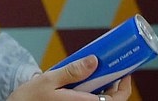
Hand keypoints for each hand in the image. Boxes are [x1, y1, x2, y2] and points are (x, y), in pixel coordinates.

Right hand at [6, 55, 131, 100]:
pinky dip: (93, 93)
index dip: (125, 88)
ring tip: (98, 72)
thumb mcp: (49, 80)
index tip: (126, 72)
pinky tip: (85, 82)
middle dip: (115, 85)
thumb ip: (73, 71)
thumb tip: (94, 60)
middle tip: (111, 67)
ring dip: (103, 89)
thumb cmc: (30, 98)